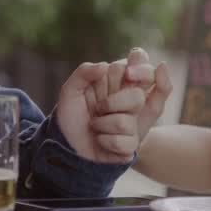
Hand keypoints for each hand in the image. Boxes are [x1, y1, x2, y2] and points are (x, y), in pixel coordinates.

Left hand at [55, 48, 173, 163]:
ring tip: (95, 125)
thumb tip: (104, 65)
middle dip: (112, 102)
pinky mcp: (131, 145)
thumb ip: (84, 72)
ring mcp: (134, 124)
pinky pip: (121, 141)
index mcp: (121, 83)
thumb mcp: (70, 91)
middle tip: (98, 108)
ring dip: (101, 124)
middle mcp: (132, 102)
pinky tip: (100, 140)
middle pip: (138, 96)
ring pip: (125, 121)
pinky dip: (103, 140)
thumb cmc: (72, 116)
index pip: (144, 69)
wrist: (66, 145)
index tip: (129, 74)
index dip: (141, 69)